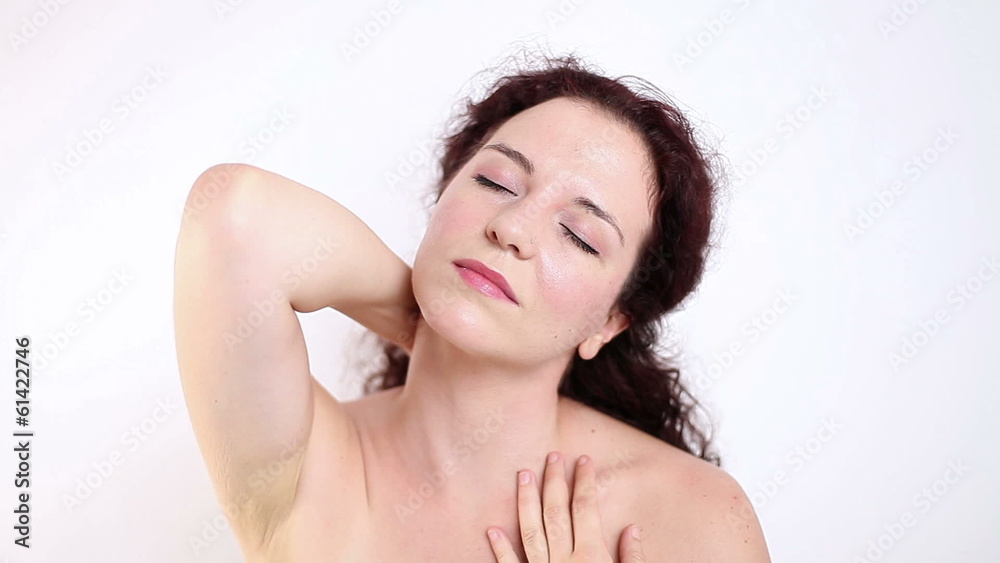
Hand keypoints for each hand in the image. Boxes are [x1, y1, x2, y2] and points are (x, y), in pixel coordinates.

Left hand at [487, 451, 645, 561]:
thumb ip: (633, 560)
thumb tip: (631, 528)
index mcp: (592, 557)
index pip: (586, 508)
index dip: (584, 481)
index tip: (583, 459)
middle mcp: (564, 561)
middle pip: (556, 512)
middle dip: (554, 482)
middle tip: (552, 456)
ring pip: (530, 531)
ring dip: (525, 503)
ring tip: (522, 476)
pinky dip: (500, 549)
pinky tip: (491, 530)